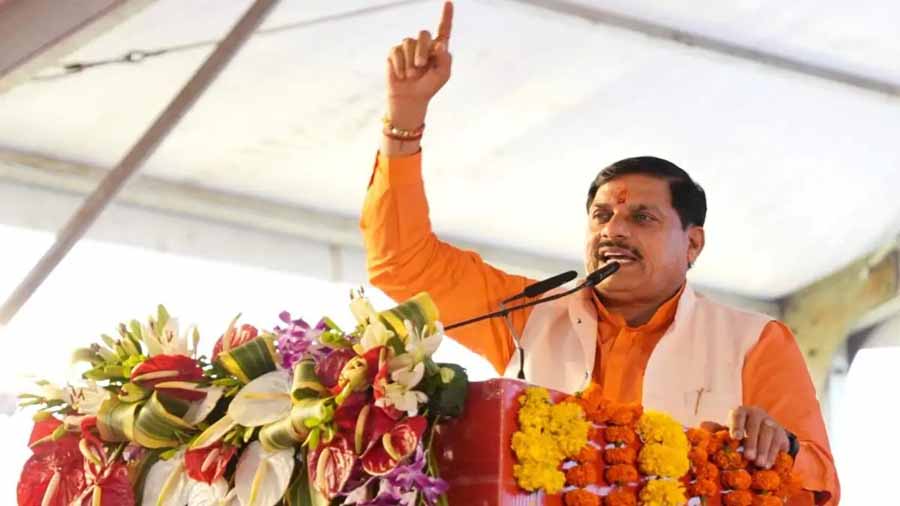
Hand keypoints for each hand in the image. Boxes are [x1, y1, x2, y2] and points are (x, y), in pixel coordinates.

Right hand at [385, 1, 453, 128]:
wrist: (410, 98)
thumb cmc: (429, 86)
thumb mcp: (443, 74)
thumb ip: (445, 58)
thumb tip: (439, 43)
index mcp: (438, 47)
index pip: (444, 28)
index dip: (447, 15)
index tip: (449, 2)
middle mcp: (423, 44)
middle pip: (423, 34)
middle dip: (422, 50)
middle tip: (420, 66)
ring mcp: (408, 46)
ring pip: (409, 42)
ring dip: (411, 60)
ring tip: (411, 74)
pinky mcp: (395, 52)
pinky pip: (397, 51)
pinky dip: (401, 65)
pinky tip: (402, 75)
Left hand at [729, 406, 789, 468]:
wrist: (764, 433)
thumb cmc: (741, 433)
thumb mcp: (731, 431)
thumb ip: (723, 434)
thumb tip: (709, 435)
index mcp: (741, 412)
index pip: (738, 415)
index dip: (736, 426)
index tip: (735, 438)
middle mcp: (756, 414)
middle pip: (754, 425)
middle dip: (751, 442)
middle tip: (748, 457)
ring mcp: (770, 422)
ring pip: (768, 433)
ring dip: (763, 449)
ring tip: (758, 463)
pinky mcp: (781, 432)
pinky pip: (778, 442)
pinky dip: (772, 454)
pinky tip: (767, 464)